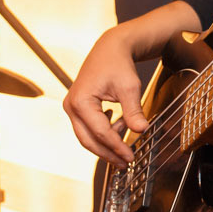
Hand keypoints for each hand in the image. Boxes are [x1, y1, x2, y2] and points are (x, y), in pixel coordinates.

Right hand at [63, 0, 201, 163]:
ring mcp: (72, 107)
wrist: (110, 48)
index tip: (130, 157)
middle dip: (108, 153)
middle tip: (125, 163)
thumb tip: (141, 130)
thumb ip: (133, 110)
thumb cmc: (118, 64)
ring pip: (87, 136)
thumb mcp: (129, 87)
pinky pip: (88, 128)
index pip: (100, 132)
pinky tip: (119, 124)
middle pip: (89, 140)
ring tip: (126, 143)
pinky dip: (104, 131)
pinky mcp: (77, 107)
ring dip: (106, 143)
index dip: (116, 147)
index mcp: (81, 101)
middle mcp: (71, 106)